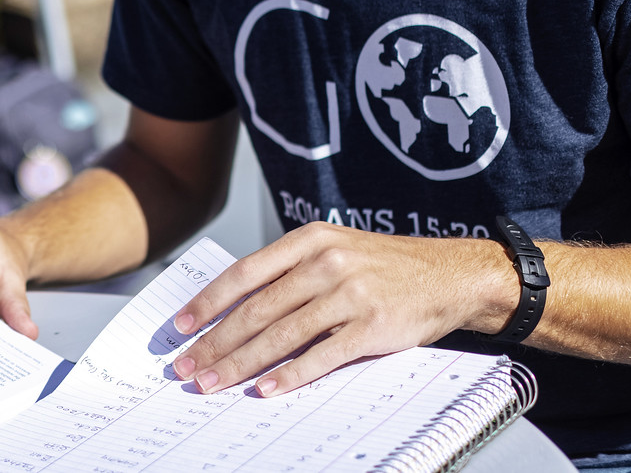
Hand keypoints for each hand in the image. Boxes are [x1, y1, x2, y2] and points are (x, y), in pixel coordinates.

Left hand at [171, 222, 514, 395]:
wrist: (450, 274)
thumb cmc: (384, 266)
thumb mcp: (334, 250)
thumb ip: (289, 272)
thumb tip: (236, 306)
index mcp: (308, 241)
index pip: (244, 274)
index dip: (209, 302)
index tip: (180, 327)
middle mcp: (325, 263)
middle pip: (256, 310)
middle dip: (216, 342)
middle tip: (187, 366)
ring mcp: (349, 294)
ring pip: (281, 334)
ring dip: (242, 364)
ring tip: (214, 383)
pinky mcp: (372, 326)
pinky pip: (322, 356)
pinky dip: (291, 375)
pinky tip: (267, 389)